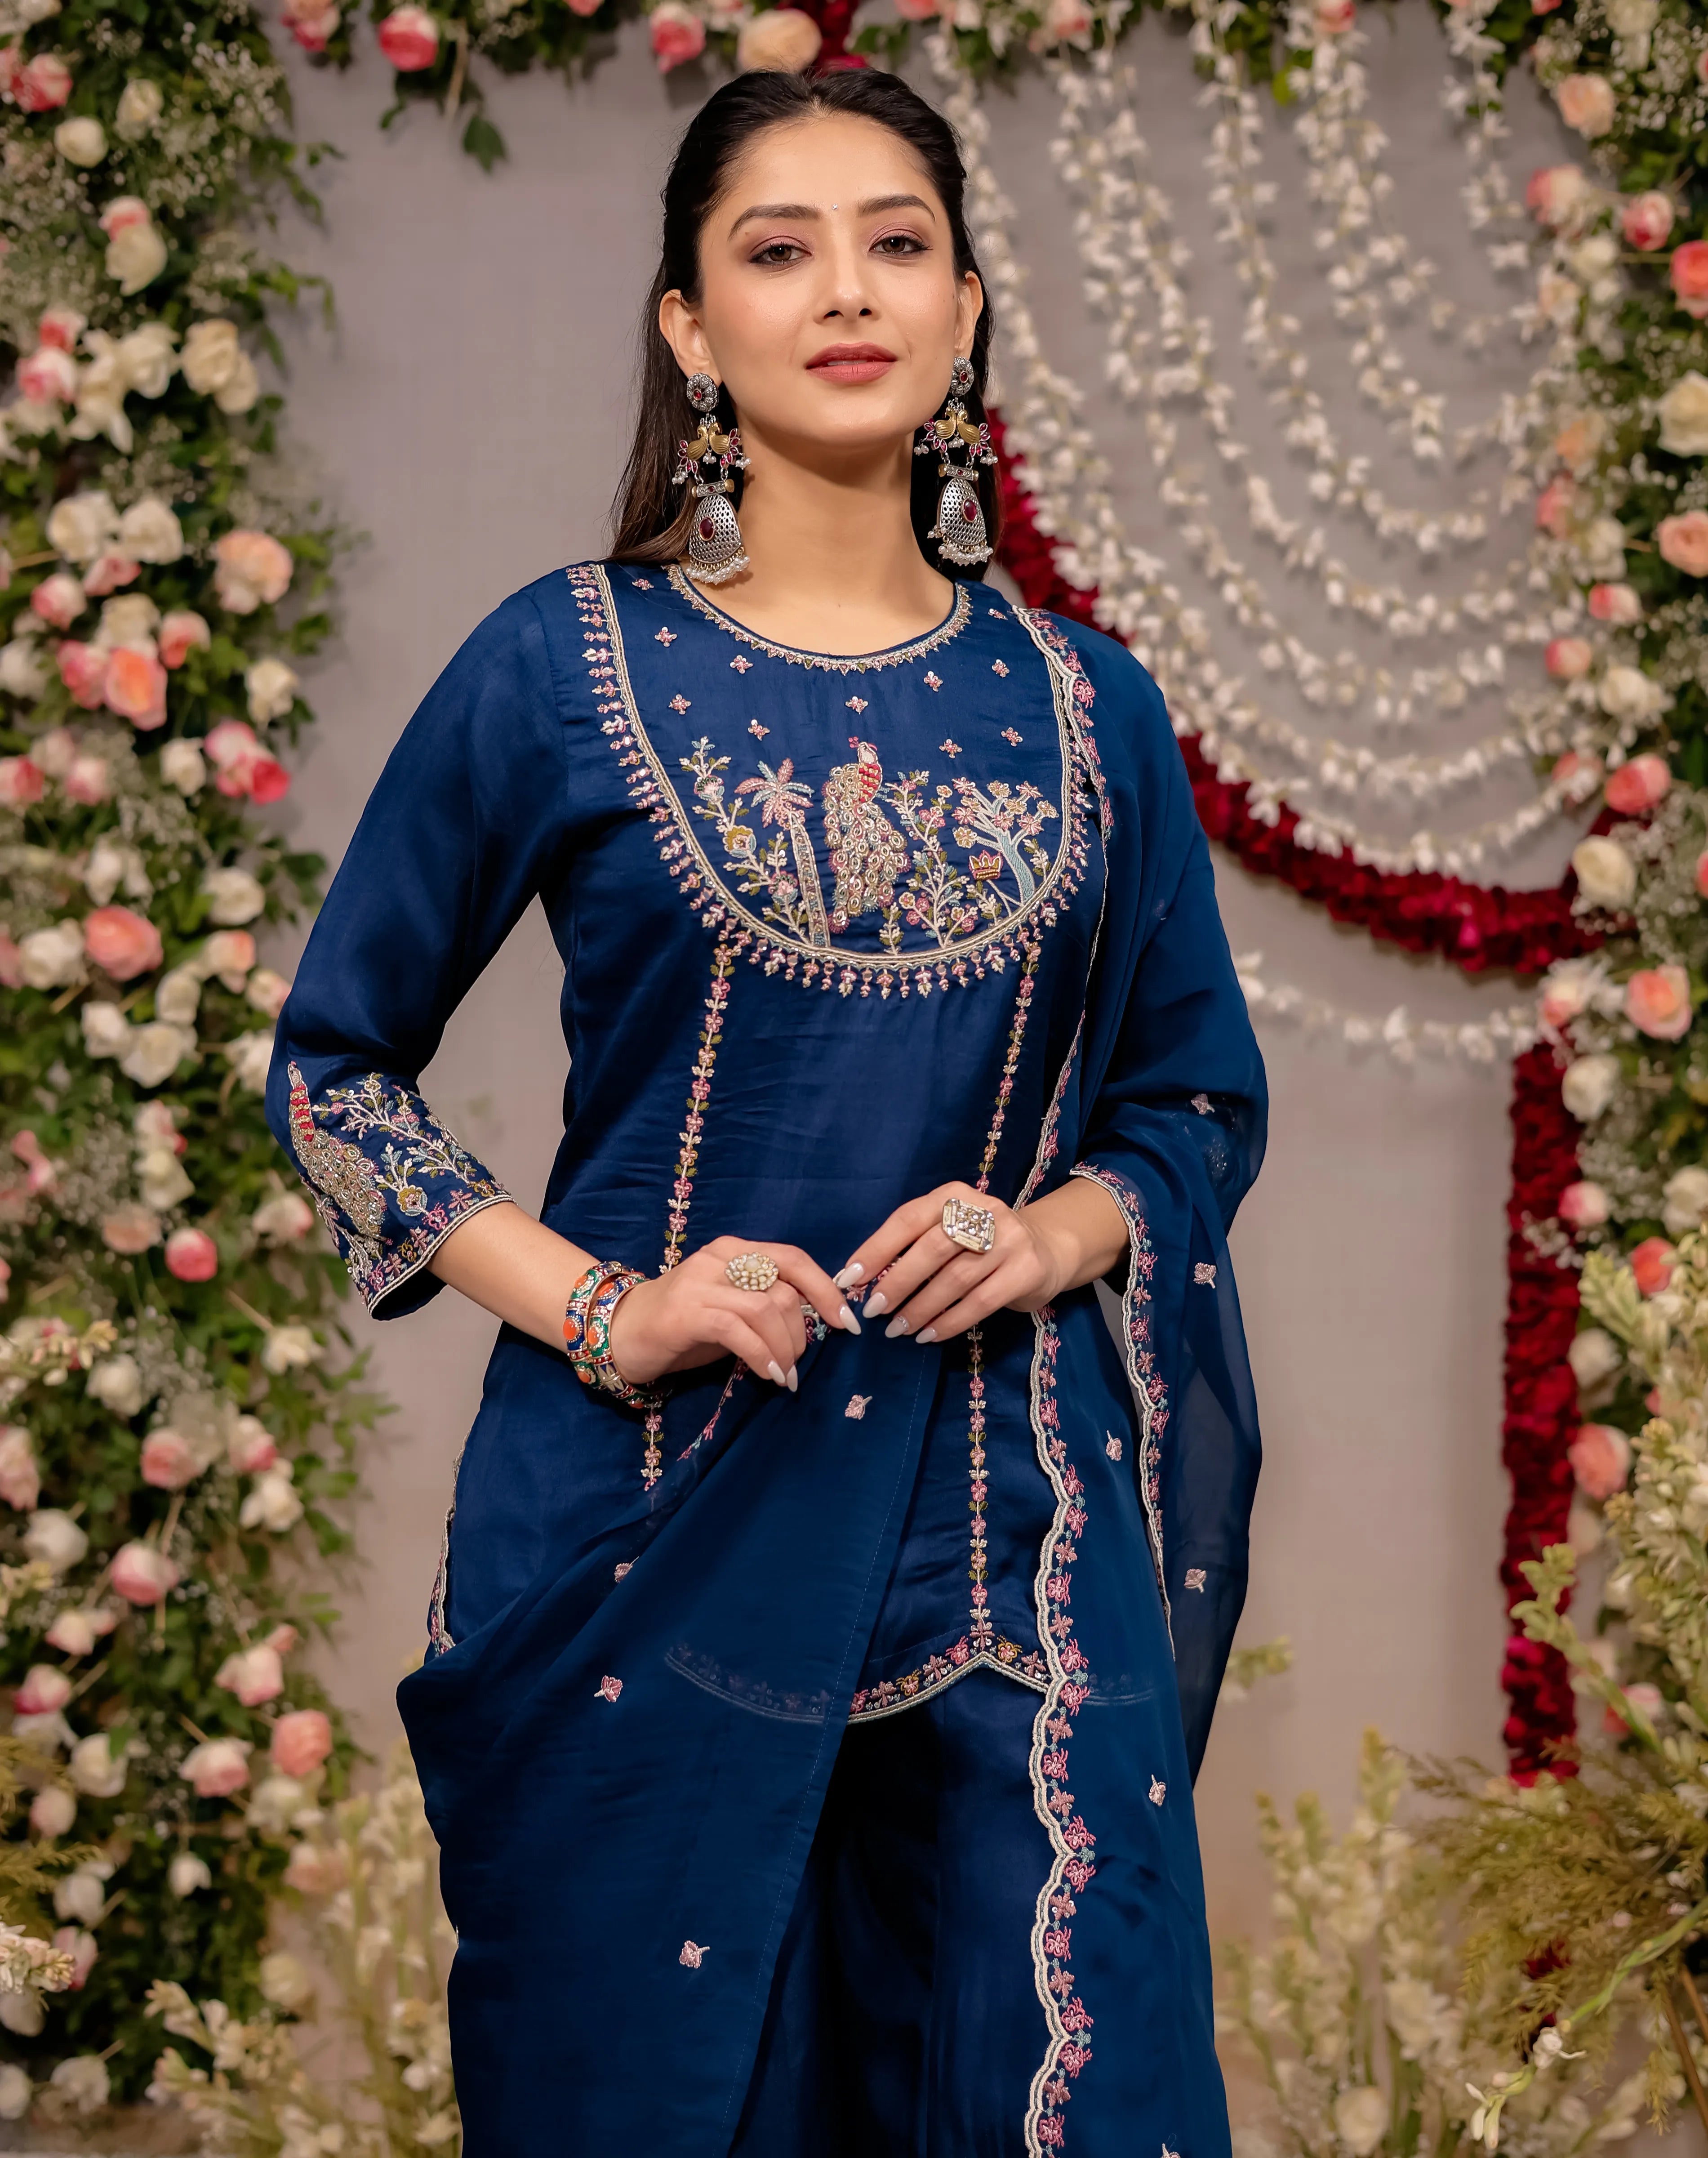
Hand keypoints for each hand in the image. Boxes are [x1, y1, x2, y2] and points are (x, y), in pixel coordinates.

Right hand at [606, 1235, 858, 1390]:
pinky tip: (769, 1375)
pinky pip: (738, 1330)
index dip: (827, 1291)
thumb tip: (816, 1324)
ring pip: (767, 1309)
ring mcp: (701, 1282)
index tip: (847, 1324)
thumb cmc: (682, 1325)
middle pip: (786, 1288)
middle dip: (804, 1332)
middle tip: (798, 1364)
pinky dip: (762, 1355)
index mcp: (735, 1250)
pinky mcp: (686, 1312)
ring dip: (785, 1349)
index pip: (794, 1259)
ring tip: (784, 1376)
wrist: (620, 1332)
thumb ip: (766, 1305)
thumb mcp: (731, 1308)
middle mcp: (720, 1258)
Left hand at [835, 1182, 1072, 1346]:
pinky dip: (950, 1321)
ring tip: (897, 1329)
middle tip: (873, 1310)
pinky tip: (929, 1335)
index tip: (850, 1279)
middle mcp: (984, 1211)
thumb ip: (916, 1247)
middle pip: (932, 1249)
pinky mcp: (1026, 1270)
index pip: (908, 1219)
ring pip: (955, 1278)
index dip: (876, 1249)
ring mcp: (1009, 1239)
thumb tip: (866, 1281)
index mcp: (955, 1195)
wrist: (1046, 1250)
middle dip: (897, 1282)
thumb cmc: (982, 1244)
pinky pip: (980, 1302)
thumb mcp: (951, 1232)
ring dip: (920, 1308)